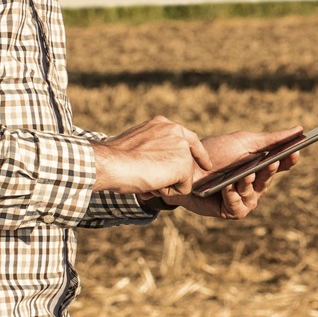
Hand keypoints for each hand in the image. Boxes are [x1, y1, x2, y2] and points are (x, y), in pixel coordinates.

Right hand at [91, 116, 210, 194]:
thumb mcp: (137, 145)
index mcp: (162, 124)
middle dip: (175, 175)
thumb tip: (158, 163)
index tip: (206, 165)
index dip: (198, 154)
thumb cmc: (116, 158)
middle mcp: (175, 131)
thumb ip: (154, 148)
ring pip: (183, 176)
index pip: (189, 138)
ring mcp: (181, 147)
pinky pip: (184, 188)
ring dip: (166, 184)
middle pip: (187, 160)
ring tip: (146, 179)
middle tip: (158, 181)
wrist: (111, 163)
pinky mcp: (184, 164)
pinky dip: (169, 192)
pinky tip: (153, 184)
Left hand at [147, 127, 301, 220]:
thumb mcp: (243, 142)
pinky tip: (227, 187)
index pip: (281, 164)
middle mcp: (254, 184)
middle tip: (272, 161)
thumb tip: (299, 129)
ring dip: (249, 184)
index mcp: (260, 166)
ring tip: (245, 174)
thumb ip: (271, 139)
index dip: (290, 159)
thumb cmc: (214, 152)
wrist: (184, 167)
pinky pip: (239, 207)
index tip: (296, 150)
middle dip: (270, 170)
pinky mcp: (229, 210)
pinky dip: (234, 196)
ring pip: (255, 195)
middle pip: (269, 179)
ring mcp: (242, 198)